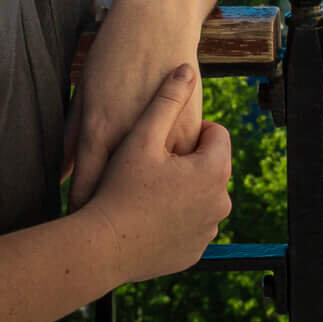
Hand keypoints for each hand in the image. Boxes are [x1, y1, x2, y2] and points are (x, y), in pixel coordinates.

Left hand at [63, 0, 203, 212]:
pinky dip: (171, 177)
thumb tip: (62, 174)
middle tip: (105, 232)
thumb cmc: (113, 53)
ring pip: (158, 185)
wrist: (158, 19)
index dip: (80, 212)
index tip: (76, 231)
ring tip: (136, 215)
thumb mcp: (85, 93)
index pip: (87, 189)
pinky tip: (164, 186)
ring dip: (147, 199)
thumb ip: (74, 137)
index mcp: (101, 129)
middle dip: (113, 214)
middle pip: (122, 193)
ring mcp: (166, 134)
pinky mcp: (192, 128)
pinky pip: (180, 166)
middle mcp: (134, 137)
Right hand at [81, 64, 231, 284]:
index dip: (187, 131)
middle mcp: (220, 203)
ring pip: (199, 194)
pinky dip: (174, 215)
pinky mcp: (194, 253)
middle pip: (208, 165)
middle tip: (150, 163)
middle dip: (185, 160)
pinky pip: (189, 222)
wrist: (101, 250)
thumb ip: (167, 100)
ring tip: (146, 188)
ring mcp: (208, 231)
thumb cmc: (119, 190)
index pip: (215, 134)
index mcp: (214, 171)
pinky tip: (147, 211)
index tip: (161, 139)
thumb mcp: (141, 138)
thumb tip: (185, 68)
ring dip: (181, 188)